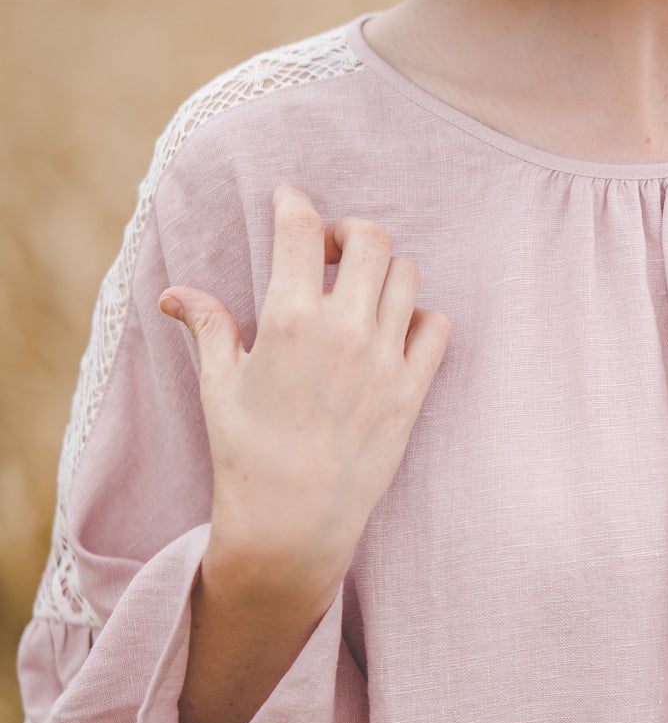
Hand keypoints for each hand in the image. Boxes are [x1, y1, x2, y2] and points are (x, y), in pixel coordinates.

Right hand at [159, 181, 449, 618]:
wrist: (291, 526)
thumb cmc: (246, 454)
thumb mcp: (219, 385)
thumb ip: (208, 326)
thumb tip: (175, 294)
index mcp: (289, 320)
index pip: (301, 230)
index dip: (294, 201)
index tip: (288, 196)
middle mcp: (345, 330)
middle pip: (370, 238)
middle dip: (347, 232)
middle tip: (328, 251)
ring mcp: (386, 359)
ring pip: (407, 275)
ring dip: (383, 271)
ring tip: (358, 292)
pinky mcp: (414, 390)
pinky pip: (436, 325)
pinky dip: (419, 316)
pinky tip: (392, 330)